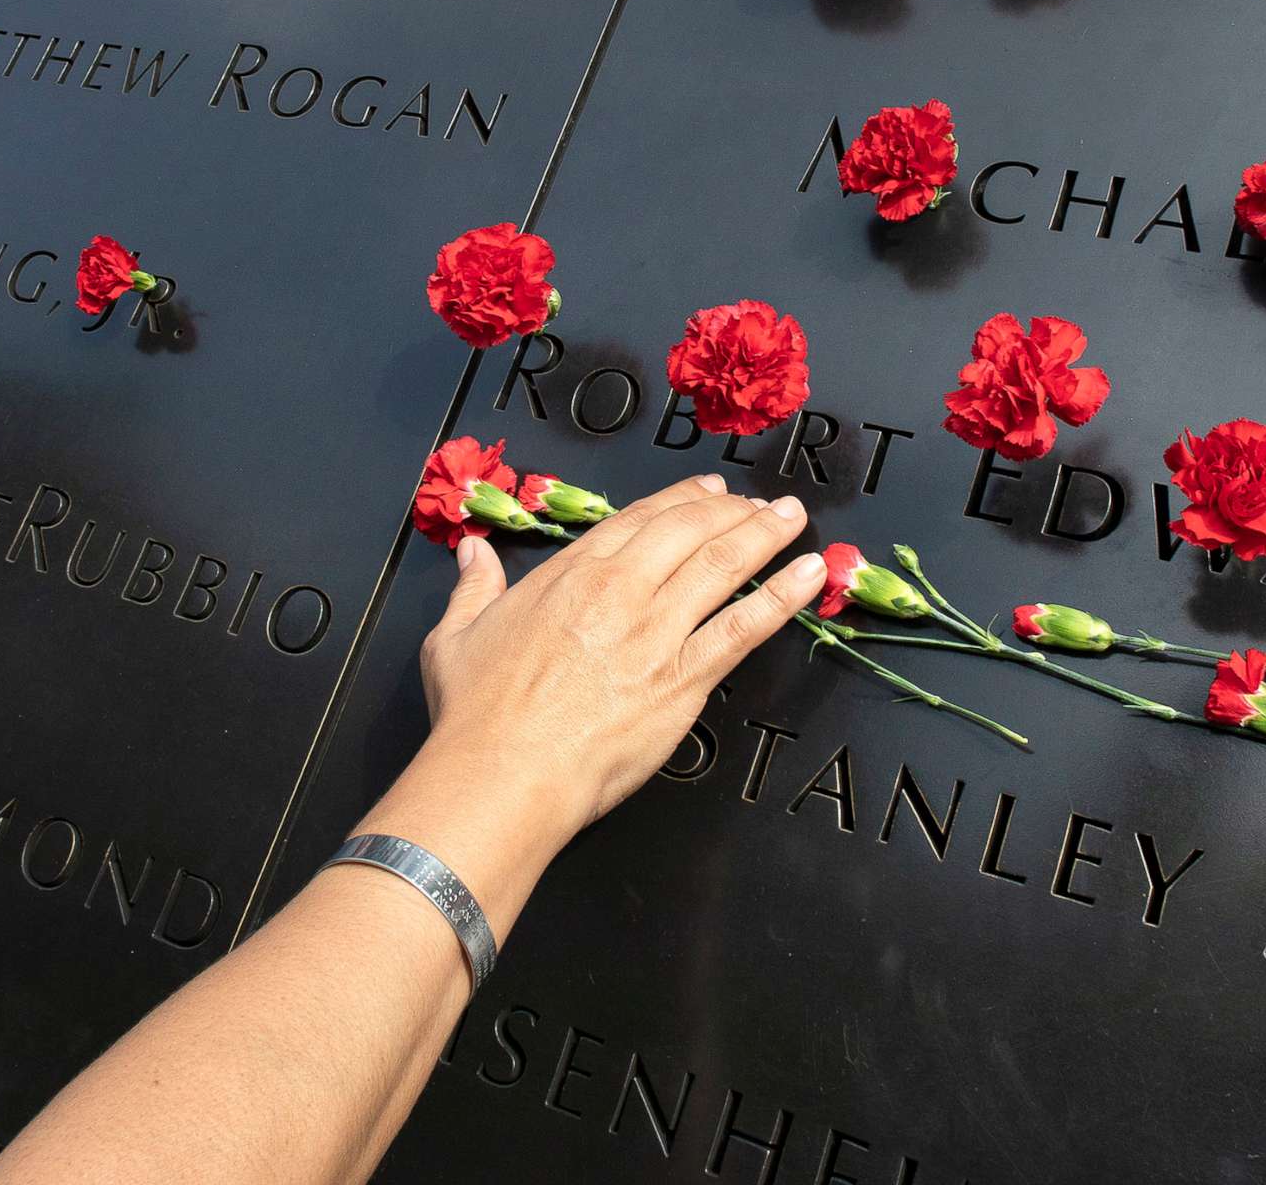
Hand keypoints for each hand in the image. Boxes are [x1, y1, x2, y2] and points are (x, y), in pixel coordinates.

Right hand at [354, 475, 822, 933]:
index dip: (682, 501)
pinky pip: (745, 626)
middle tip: (761, 503)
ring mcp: (657, 631)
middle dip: (733, 510)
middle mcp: (620, 590)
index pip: (639, 520)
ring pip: (723, 565)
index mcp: (571, 574)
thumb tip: (473, 551)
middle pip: (690, 531)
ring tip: (792, 519)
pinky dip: (783, 596)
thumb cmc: (476, 715)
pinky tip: (810, 574)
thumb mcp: (455, 636)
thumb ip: (473, 586)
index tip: (710, 492)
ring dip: (765, 535)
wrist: (502, 773)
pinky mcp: (684, 677)